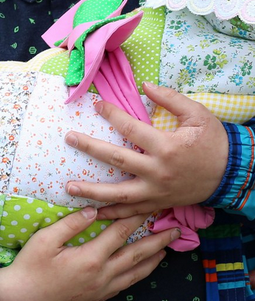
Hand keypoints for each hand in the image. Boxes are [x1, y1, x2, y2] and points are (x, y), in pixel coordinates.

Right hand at [0, 205, 179, 300]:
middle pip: (136, 256)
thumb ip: (71, 223)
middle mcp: (101, 276)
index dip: (135, 217)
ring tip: (167, 250)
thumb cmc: (30, 266)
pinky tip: (142, 270)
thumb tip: (94, 209)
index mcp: (90, 259)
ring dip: (153, 261)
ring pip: (134, 274)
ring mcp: (100, 289)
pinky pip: (125, 285)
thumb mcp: (45, 240)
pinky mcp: (96, 298)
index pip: (119, 233)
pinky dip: (138, 275)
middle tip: (176, 231)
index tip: (151, 204)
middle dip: (157, 242)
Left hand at [64, 82, 228, 214]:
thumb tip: (144, 85)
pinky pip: (132, 213)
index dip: (111, 114)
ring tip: (68, 187)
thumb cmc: (213, 141)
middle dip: (90, 148)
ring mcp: (157, 191)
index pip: (130, 129)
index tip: (96, 105)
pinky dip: (112, 215)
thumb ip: (170, 98)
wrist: (231, 174)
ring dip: (92, 191)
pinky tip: (93, 213)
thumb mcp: (197, 114)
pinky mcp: (159, 203)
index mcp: (166, 147)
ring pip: (119, 195)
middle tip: (69, 138)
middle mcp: (158, 171)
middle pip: (117, 160)